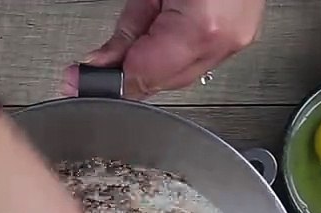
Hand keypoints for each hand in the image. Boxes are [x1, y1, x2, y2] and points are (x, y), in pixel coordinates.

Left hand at [62, 0, 265, 99]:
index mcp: (201, 27)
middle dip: (129, 72)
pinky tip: (164, 32)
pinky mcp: (239, 38)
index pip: (145, 76)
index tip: (81, 81)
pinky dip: (174, 54)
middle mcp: (223, 41)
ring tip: (146, 22)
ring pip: (178, 76)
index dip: (111, 82)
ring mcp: (235, 42)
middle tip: (100, 62)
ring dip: (153, 62)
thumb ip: (125, 32)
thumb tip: (98, 66)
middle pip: (161, 82)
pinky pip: (197, 62)